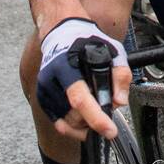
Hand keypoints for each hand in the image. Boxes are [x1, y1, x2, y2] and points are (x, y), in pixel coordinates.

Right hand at [36, 17, 131, 141]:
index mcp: (66, 65)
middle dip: (95, 119)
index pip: (79, 98)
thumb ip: (121, 76)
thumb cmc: (87, 41)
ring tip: (95, 107)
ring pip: (68, 122)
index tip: (110, 130)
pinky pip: (58, 123)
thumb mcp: (112, 50)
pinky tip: (84, 120)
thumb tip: (119, 101)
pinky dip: (73, 127)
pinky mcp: (42, 97)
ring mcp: (44, 89)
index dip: (95, 118)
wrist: (62, 32)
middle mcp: (51, 79)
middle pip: (75, 115)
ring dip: (85, 123)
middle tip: (107, 106)